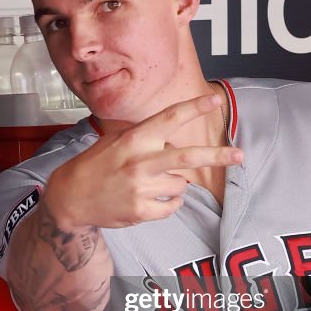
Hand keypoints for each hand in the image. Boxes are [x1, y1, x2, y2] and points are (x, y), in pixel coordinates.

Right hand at [43, 94, 242, 230]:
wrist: (70, 198)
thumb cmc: (96, 164)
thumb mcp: (116, 140)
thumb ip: (146, 138)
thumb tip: (176, 140)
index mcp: (134, 139)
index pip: (169, 119)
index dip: (194, 108)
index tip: (215, 99)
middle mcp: (139, 162)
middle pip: (187, 157)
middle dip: (217, 155)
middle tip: (240, 155)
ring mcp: (140, 189)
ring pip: (180, 185)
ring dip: (174, 184)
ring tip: (151, 183)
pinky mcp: (140, 211)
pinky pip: (173, 205)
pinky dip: (169, 202)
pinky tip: (150, 198)